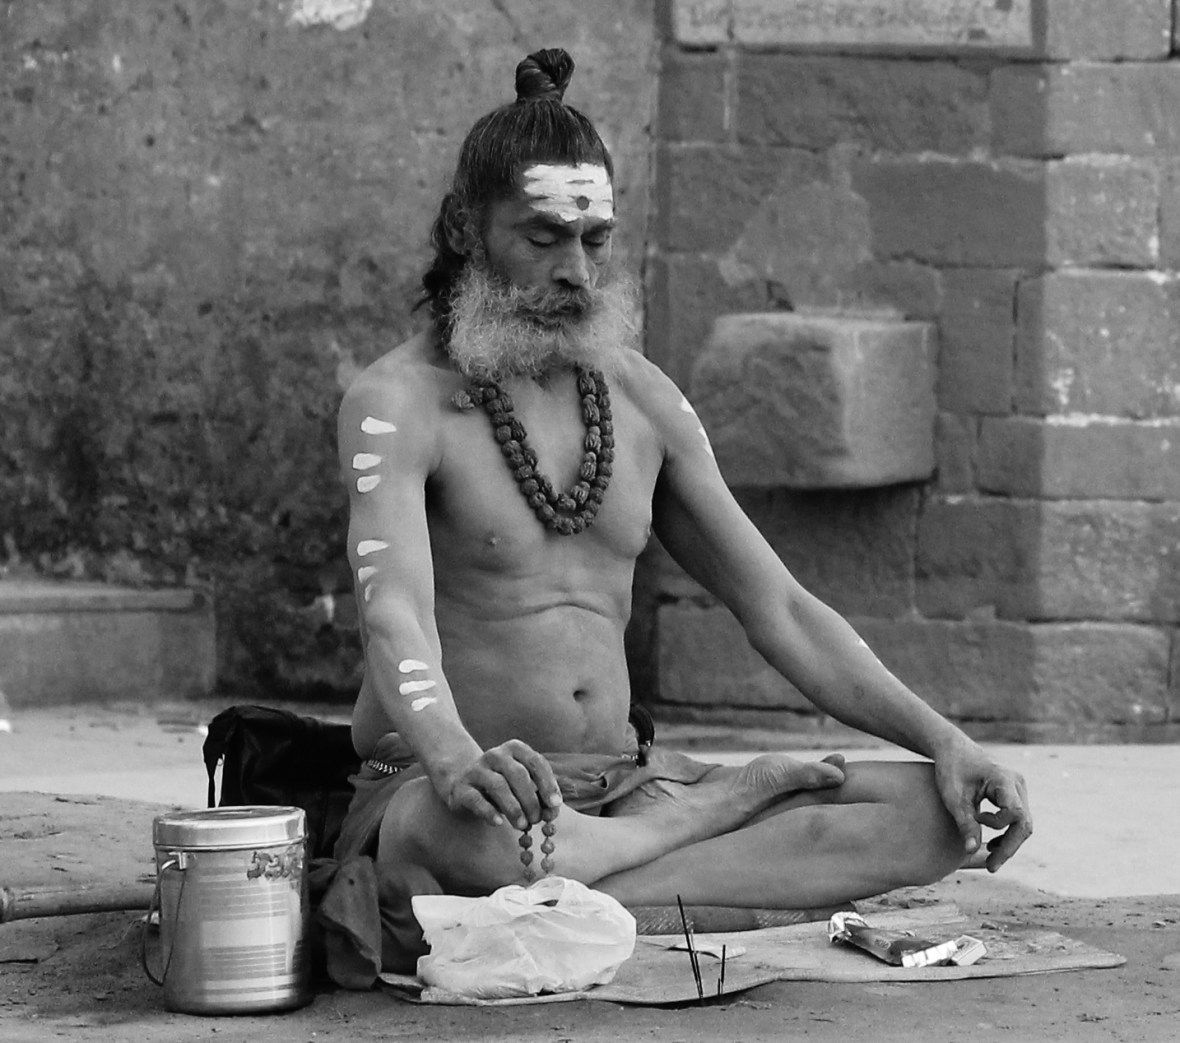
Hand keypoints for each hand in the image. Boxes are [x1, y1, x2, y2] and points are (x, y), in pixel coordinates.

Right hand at [437, 740, 562, 829]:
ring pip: (498, 786)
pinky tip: (498, 823)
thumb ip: (539, 796)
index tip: (555, 804)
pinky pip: (476, 799)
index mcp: (515, 749)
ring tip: (522, 825)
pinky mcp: (461, 787)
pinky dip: (489, 811)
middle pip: (518, 774)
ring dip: (513, 808)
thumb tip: (552, 812)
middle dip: (531, 799)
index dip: (548, 783)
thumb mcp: (522, 786)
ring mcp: (476, 769)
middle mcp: (495, 755)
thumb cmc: (503, 785)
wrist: (464, 783)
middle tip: (537, 820)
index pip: (536, 762)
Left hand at [934, 741, 1031, 872]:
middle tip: (991, 867)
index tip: (976, 820)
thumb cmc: (951, 769)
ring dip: (1008, 842)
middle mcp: (1017, 784)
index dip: (999, 827)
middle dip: (1009, 847)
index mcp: (1005, 780)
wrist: (953, 749)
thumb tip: (971, 852)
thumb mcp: (954, 797)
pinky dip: (1006, 833)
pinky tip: (991, 845)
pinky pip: (1017, 819)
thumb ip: (964, 823)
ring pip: (1022, 824)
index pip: (1016, 815)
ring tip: (991, 860)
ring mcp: (1018, 789)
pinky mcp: (1013, 794)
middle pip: (1024, 823)